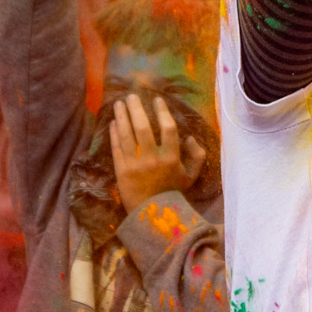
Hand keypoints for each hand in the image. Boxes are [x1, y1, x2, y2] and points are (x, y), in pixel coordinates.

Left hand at [107, 94, 187, 209]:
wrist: (152, 215)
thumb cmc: (172, 192)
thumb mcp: (191, 176)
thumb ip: (197, 156)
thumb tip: (190, 137)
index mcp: (171, 158)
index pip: (168, 128)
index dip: (162, 112)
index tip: (157, 100)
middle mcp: (152, 159)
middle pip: (142, 127)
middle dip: (136, 109)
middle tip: (131, 96)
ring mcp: (135, 164)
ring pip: (126, 135)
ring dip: (122, 116)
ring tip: (119, 104)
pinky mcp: (121, 170)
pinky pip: (116, 147)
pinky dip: (114, 133)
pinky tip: (114, 123)